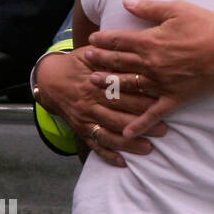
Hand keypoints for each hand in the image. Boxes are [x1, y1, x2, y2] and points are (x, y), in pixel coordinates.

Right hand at [34, 47, 166, 166]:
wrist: (50, 79)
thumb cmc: (79, 64)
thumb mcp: (92, 54)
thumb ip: (112, 55)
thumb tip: (135, 50)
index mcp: (95, 83)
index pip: (121, 94)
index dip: (140, 100)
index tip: (159, 105)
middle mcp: (90, 103)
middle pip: (117, 116)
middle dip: (141, 124)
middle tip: (164, 130)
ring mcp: (84, 119)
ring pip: (108, 134)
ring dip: (128, 144)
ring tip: (149, 148)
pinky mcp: (80, 130)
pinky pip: (94, 145)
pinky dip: (107, 155)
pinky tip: (122, 162)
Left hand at [84, 0, 213, 137]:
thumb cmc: (208, 25)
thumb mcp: (177, 8)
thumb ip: (149, 7)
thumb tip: (126, 2)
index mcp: (150, 41)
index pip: (118, 41)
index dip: (103, 40)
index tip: (92, 40)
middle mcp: (151, 64)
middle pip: (118, 63)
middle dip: (100, 61)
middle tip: (86, 60)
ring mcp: (161, 83)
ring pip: (128, 86)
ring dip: (109, 85)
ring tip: (93, 83)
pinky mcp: (176, 98)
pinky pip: (154, 113)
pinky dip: (140, 123)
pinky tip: (127, 131)